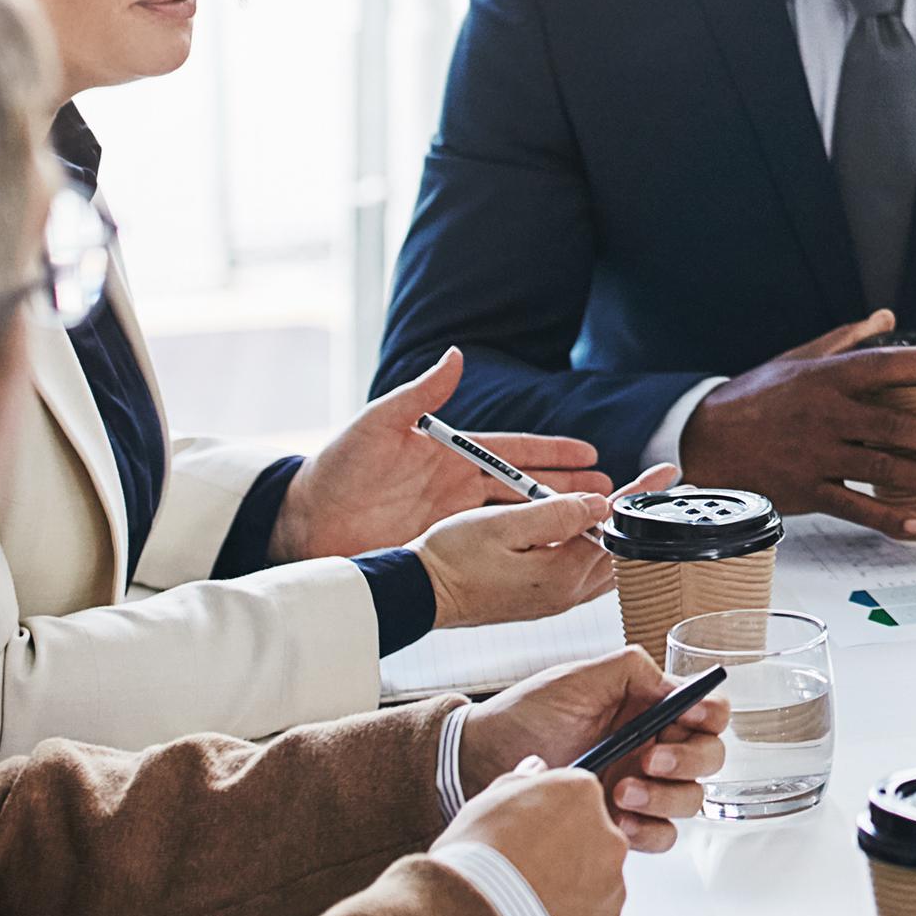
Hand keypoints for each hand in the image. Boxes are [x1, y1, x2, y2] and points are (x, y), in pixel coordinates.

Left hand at [278, 346, 608, 560]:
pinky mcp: (440, 547)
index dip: (551, 452)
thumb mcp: (378, 424)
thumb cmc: (336, 468)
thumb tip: (455, 357)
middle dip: (568, 489)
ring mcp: (451, 519)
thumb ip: (420, 394)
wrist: (304, 522)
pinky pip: (489, 549)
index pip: (512, 450)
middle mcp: (457, 485)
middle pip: (525, 487)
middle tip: (610, 493)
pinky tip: (546, 558)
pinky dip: (520, 551)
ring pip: (515, 520)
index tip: (590, 454)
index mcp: (449, 452)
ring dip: (552, 522)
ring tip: (592, 527)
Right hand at [414, 468, 677, 628]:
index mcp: (562, 573)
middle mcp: (565, 593)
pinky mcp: (540, 601)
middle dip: (640, 516)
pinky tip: (598, 534)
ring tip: (638, 508)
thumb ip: (556, 513)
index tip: (666, 473)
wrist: (417, 595)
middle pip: (618, 550)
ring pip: (604, 565)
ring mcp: (554, 600)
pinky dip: (599, 550)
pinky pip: (584, 573)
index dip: (639, 495)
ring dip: (621, 534)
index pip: (613, 527)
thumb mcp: (503, 525)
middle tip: (664, 487)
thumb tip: (600, 503)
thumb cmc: (450, 559)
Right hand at [436, 757, 628, 915]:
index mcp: (583, 796)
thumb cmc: (475, 860)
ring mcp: (613, 889)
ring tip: (525, 907)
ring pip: (595, 888)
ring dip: (569, 895)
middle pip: (593, 843)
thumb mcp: (486, 803)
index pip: (577, 799)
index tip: (527, 835)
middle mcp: (610, 838)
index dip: (547, 819)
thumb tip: (535, 768)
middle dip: (565, 857)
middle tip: (525, 874)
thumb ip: (520, 781)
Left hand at [460, 645, 731, 851]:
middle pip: (709, 757)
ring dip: (666, 796)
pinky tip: (618, 821)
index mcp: (648, 707)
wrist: (480, 761)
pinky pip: (663, 834)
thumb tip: (675, 686)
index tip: (688, 719)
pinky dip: (650, 830)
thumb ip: (631, 671)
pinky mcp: (624, 823)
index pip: (707, 711)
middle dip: (688, 760)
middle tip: (648, 760)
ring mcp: (642, 787)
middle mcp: (653, 746)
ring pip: (691, 799)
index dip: (710, 714)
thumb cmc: (526, 714)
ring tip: (621, 791)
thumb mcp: (577, 679)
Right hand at [679, 309, 915, 536]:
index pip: (885, 365)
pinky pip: (855, 507)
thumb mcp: (796, 360)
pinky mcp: (807, 491)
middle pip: (894, 425)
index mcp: (825, 378)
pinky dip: (889, 519)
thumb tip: (887, 316)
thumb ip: (846, 339)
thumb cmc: (753, 398)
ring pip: (882, 468)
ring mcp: (816, 455)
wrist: (703, 442)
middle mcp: (825, 415)